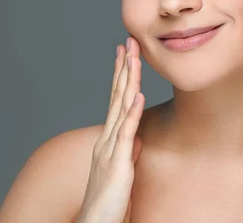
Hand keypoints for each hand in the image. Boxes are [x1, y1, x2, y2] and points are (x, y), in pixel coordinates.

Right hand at [77, 37, 144, 222]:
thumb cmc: (108, 200)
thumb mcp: (121, 170)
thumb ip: (126, 151)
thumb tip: (135, 137)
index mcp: (108, 139)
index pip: (115, 99)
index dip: (121, 76)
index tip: (126, 54)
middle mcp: (106, 139)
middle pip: (116, 96)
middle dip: (124, 68)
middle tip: (128, 42)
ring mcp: (110, 149)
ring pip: (120, 108)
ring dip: (128, 81)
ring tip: (133, 57)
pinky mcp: (117, 164)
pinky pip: (125, 134)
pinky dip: (132, 113)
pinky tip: (137, 95)